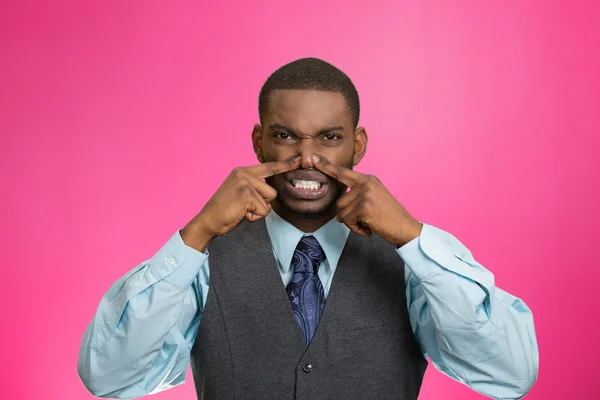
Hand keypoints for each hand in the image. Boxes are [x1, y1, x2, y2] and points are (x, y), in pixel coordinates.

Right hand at [181, 157, 300, 250]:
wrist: (208, 221)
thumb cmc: (226, 211)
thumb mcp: (241, 193)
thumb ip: (255, 188)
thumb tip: (272, 191)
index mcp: (242, 171)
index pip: (268, 167)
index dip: (284, 165)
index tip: (298, 160)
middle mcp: (243, 173)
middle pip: (272, 191)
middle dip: (261, 204)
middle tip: (243, 207)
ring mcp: (244, 182)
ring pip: (269, 201)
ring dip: (258, 211)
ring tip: (241, 210)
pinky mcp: (246, 194)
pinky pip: (263, 210)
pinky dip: (254, 217)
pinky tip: (240, 214)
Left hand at [312, 154, 421, 246]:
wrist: (406, 227)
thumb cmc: (389, 216)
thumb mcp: (374, 198)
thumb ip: (358, 194)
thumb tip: (339, 205)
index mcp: (368, 179)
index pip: (343, 173)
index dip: (327, 167)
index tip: (314, 159)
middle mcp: (365, 184)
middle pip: (340, 203)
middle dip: (350, 216)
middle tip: (368, 218)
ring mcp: (365, 195)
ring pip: (342, 214)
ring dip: (353, 223)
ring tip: (370, 222)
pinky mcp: (364, 208)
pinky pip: (348, 222)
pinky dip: (357, 230)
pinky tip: (370, 228)